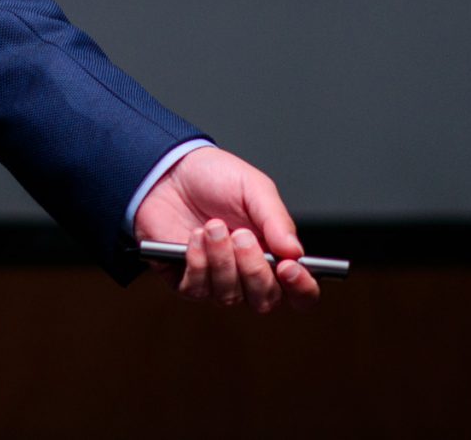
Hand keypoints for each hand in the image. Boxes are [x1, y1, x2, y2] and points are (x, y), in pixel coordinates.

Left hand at [134, 145, 318, 312]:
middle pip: (265, 300)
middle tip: (241, 235)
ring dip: (222, 259)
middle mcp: (248, 273)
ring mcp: (217, 280)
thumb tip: (296, 252)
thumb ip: (277, 220)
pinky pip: (197, 289)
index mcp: (274, 254)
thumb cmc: (214, 178)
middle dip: (254, 269)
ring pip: (230, 296)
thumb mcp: (253, 188)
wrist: (169, 170)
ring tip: (212, 225)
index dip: (301, 288)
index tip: (288, 268)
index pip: (300, 291)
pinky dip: (197, 261)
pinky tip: (194, 237)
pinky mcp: (186, 281)